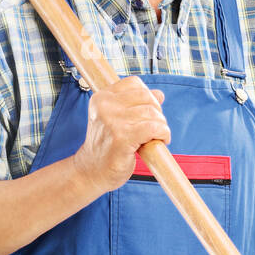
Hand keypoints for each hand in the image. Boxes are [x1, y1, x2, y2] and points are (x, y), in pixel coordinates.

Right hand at [72, 76, 169, 192]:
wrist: (91, 171)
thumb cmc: (106, 146)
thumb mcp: (117, 119)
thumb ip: (136, 104)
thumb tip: (159, 94)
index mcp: (101, 98)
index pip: (135, 83)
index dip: (148, 97)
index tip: (148, 114)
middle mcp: (104, 106)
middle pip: (146, 97)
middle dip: (157, 113)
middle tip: (154, 128)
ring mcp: (112, 122)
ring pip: (153, 113)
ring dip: (161, 126)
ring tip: (155, 137)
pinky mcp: (122, 138)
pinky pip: (154, 128)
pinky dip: (163, 134)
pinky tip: (160, 141)